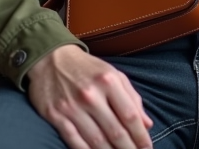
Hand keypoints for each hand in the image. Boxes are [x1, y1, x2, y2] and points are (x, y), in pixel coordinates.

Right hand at [27, 44, 153, 148]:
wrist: (50, 58)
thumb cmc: (87, 68)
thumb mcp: (113, 75)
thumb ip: (132, 98)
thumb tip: (147, 124)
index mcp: (108, 81)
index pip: (130, 116)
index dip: (141, 136)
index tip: (147, 148)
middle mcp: (91, 94)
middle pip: (115, 131)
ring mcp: (72, 106)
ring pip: (96, 140)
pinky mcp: (55, 115)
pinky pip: (74, 141)